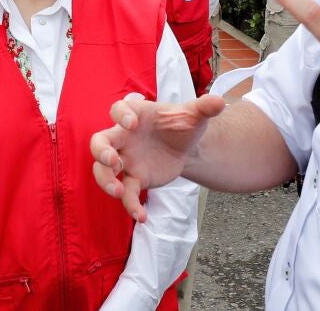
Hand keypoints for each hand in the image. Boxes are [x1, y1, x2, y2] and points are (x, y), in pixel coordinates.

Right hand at [91, 95, 225, 222]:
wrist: (187, 146)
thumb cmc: (183, 124)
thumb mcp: (195, 115)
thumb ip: (204, 108)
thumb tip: (219, 102)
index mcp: (136, 115)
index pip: (118, 110)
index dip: (121, 115)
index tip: (131, 123)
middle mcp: (124, 137)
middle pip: (100, 143)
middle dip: (102, 152)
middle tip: (111, 161)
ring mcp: (126, 160)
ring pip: (103, 171)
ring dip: (106, 181)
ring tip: (118, 192)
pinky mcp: (135, 179)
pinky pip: (126, 193)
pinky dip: (130, 205)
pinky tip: (142, 217)